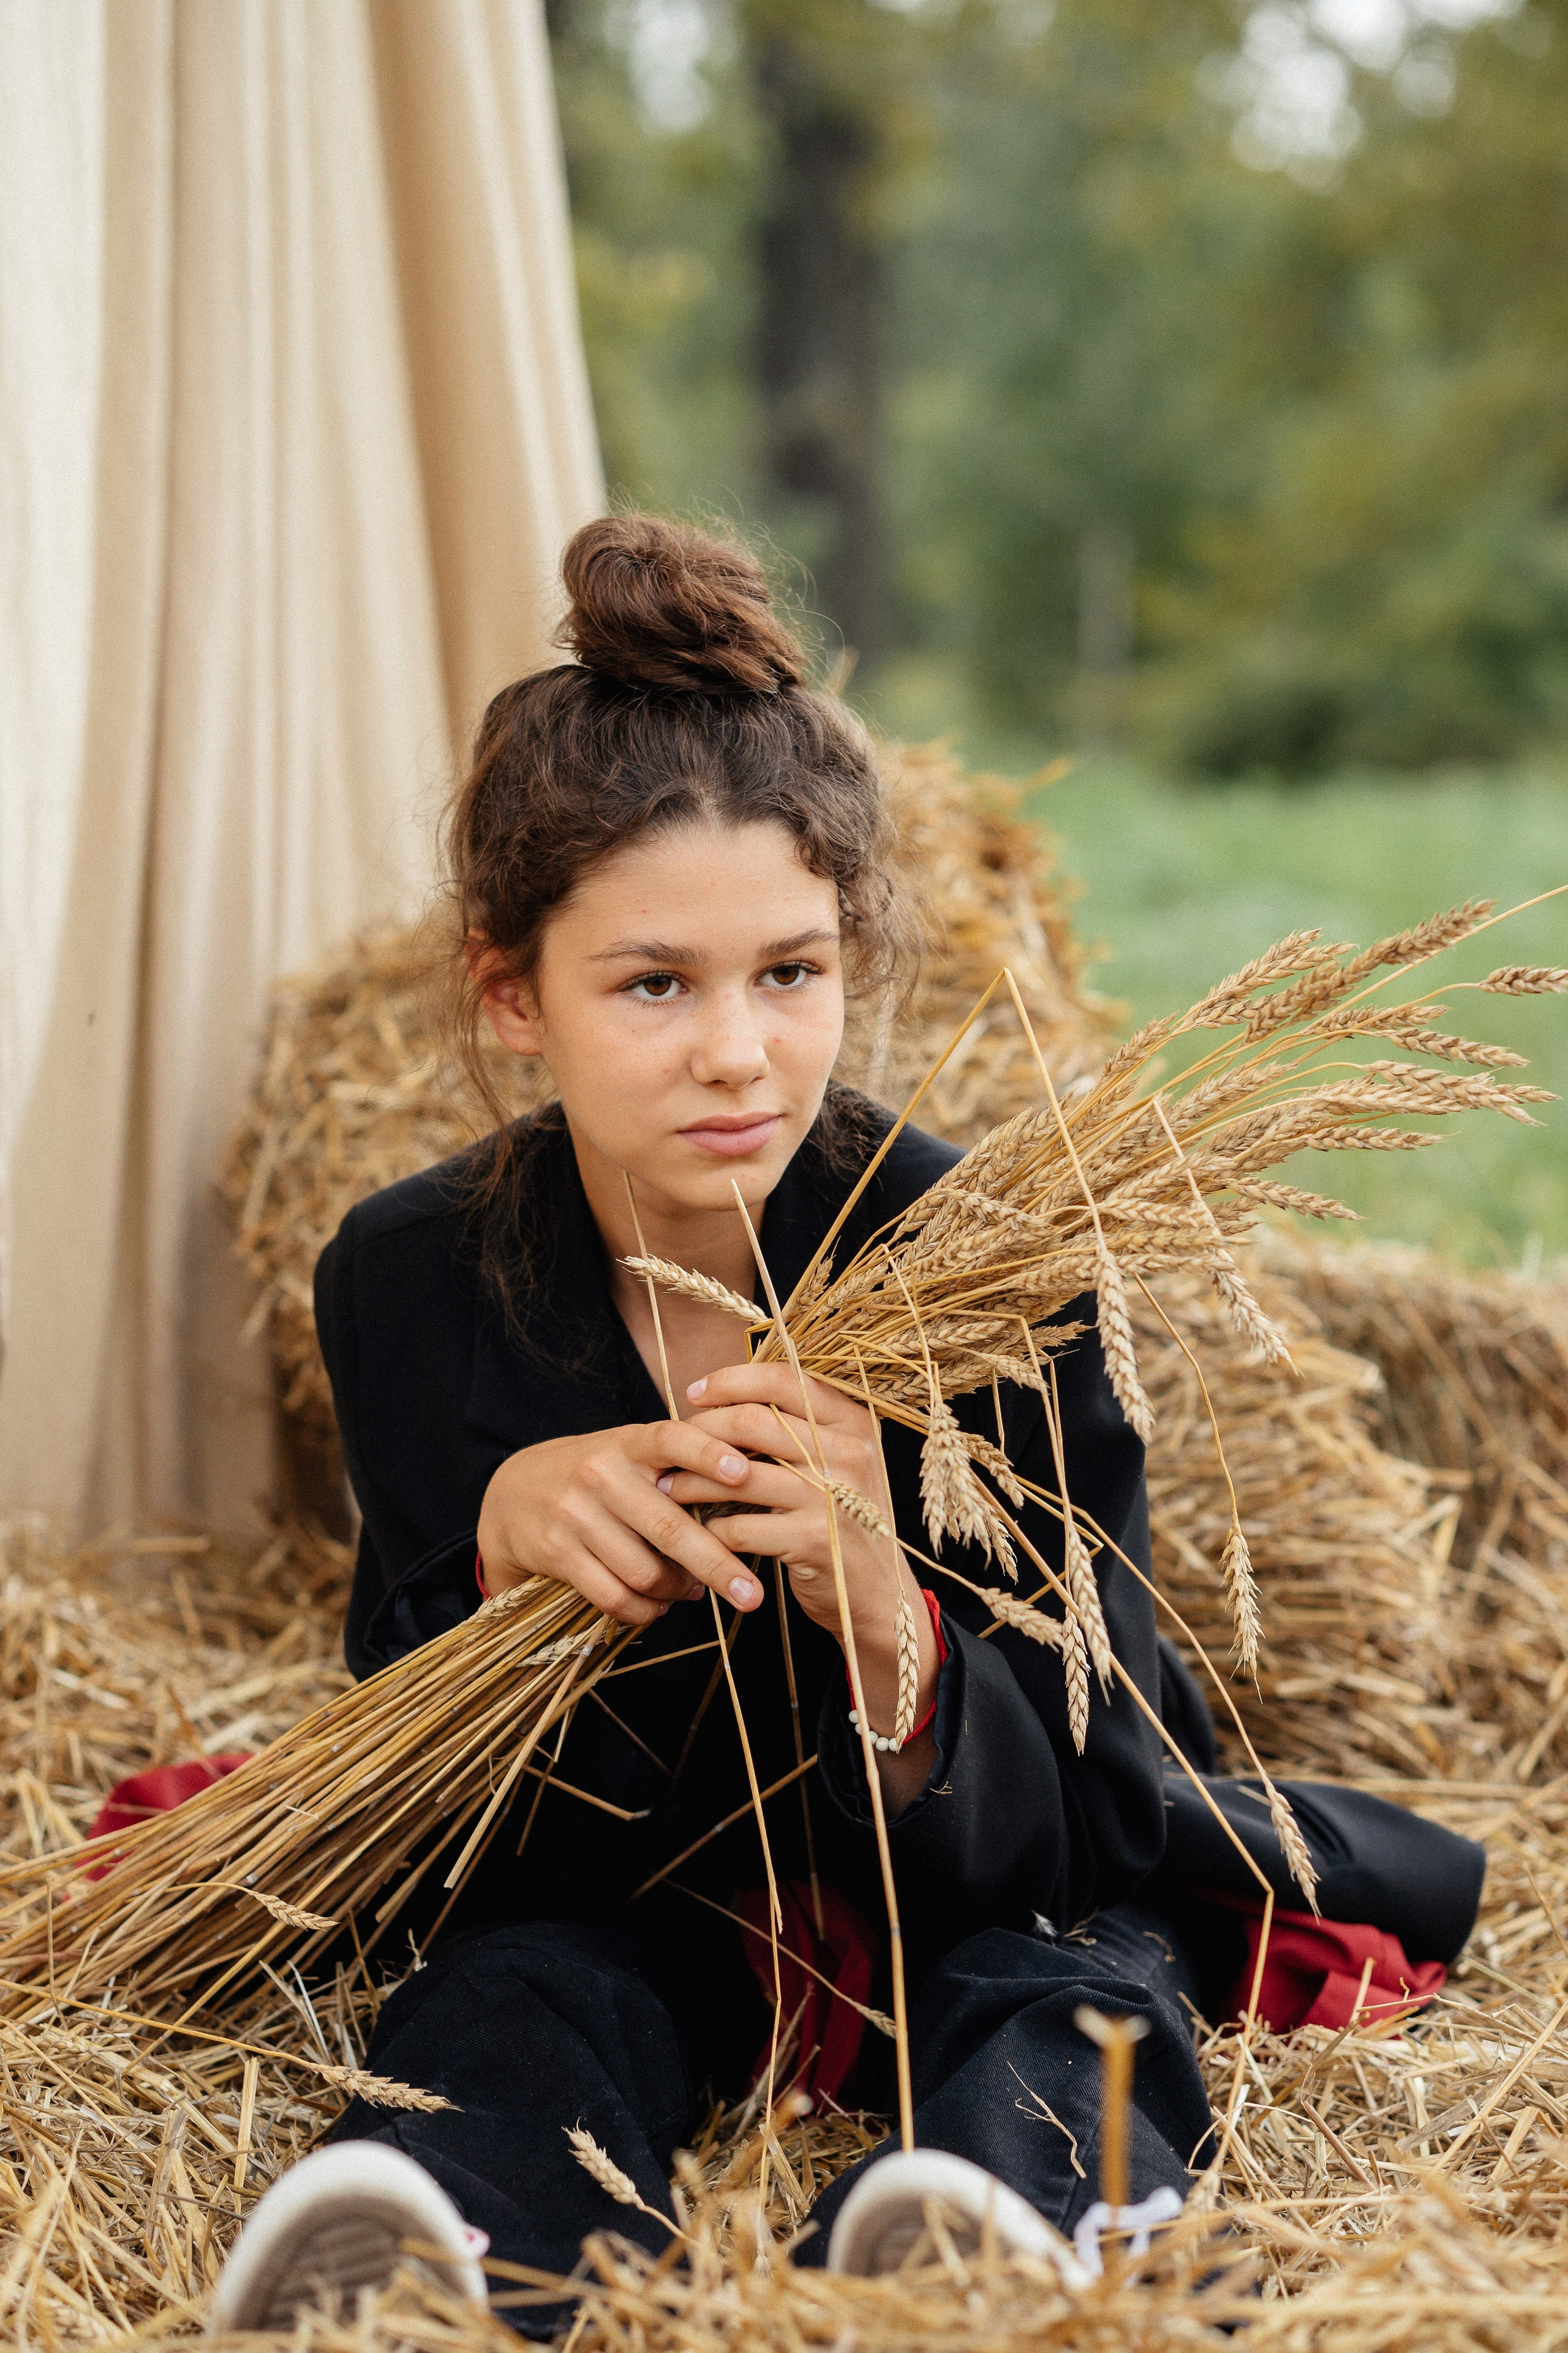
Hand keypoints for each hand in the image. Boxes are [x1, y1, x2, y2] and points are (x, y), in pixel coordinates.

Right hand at [477, 1422, 767, 1626]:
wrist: (512, 1493)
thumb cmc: (594, 1474)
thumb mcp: (629, 1452)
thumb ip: (678, 1465)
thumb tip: (748, 1494)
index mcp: (628, 1444)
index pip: (672, 1439)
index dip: (709, 1454)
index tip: (743, 1472)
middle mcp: (601, 1475)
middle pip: (669, 1528)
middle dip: (717, 1565)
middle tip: (752, 1595)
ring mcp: (576, 1515)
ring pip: (644, 1571)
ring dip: (677, 1592)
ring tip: (691, 1592)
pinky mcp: (557, 1552)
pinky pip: (614, 1596)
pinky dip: (644, 1611)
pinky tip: (657, 1607)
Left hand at [665, 1363, 939, 1776]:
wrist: (879, 1596)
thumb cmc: (845, 1522)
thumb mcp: (839, 1465)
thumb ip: (798, 1430)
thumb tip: (724, 1398)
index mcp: (853, 1422)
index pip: (782, 1379)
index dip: (729, 1381)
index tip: (692, 1395)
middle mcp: (849, 1453)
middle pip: (752, 1421)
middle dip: (700, 1433)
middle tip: (668, 1449)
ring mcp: (833, 1497)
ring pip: (738, 1475)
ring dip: (691, 1482)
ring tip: (666, 1487)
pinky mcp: (814, 1541)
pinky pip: (740, 1527)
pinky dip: (711, 1529)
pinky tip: (700, 1533)